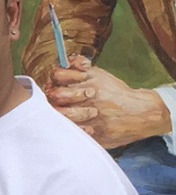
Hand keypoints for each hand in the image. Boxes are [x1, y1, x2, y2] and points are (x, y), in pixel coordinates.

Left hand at [45, 56, 171, 148]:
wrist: (142, 112)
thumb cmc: (115, 92)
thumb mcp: (98, 74)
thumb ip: (78, 66)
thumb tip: (64, 61)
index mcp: (88, 80)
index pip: (57, 75)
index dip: (53, 79)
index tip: (54, 84)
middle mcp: (89, 96)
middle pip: (56, 95)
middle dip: (52, 97)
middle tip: (55, 101)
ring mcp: (93, 116)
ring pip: (63, 115)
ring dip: (60, 114)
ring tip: (64, 113)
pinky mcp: (97, 133)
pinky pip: (77, 132)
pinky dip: (73, 129)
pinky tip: (78, 126)